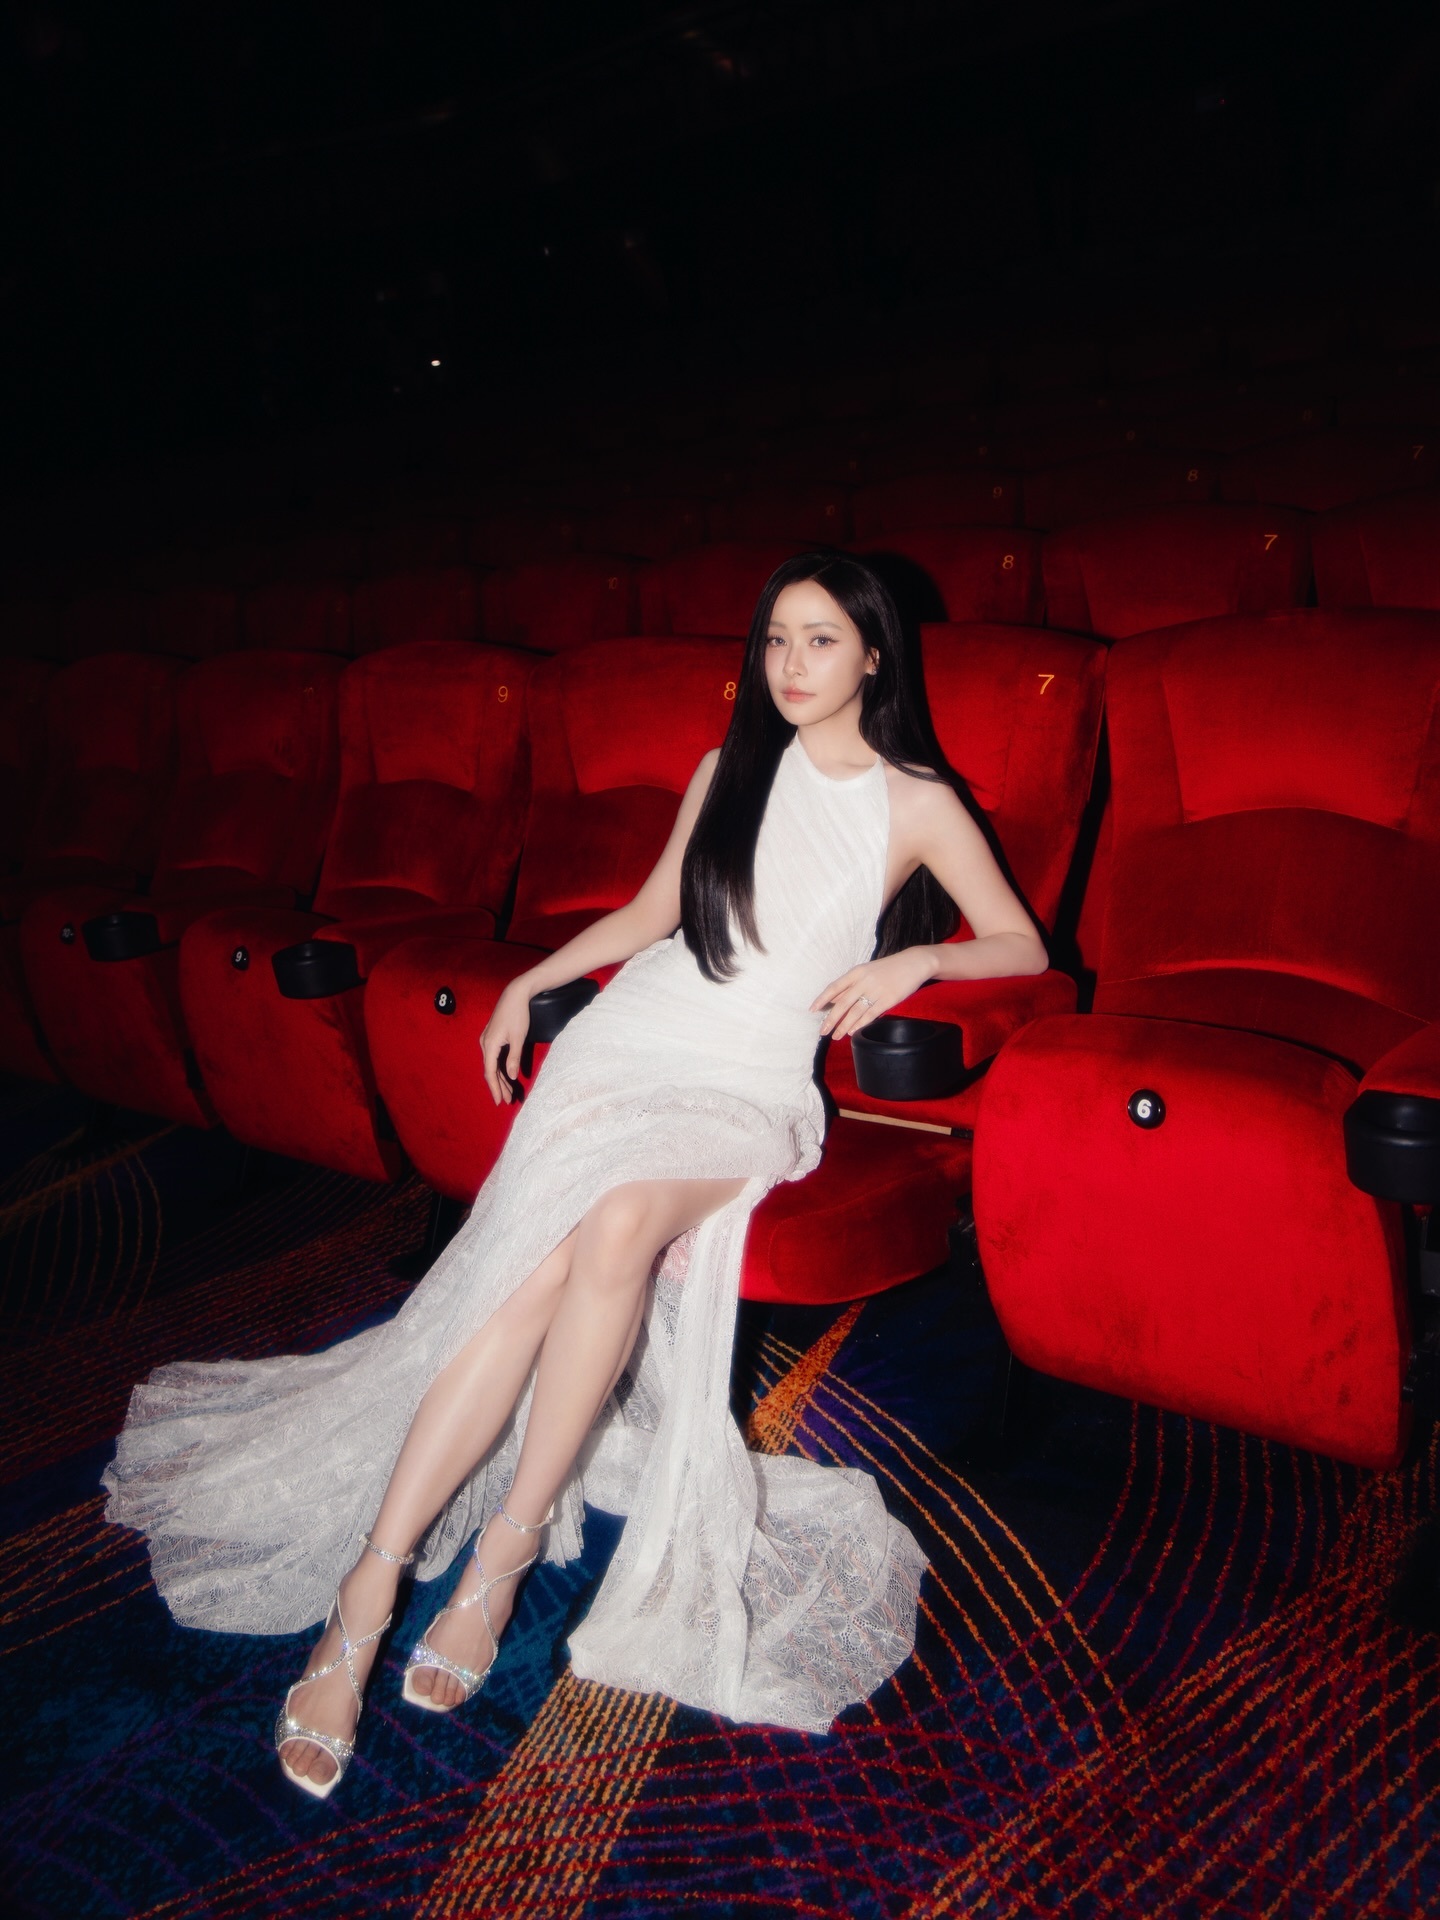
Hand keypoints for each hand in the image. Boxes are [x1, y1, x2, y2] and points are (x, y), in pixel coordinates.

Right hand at [480, 976, 535, 1104]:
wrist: (515, 994)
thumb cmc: (518, 1015)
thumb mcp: (519, 1038)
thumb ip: (514, 1058)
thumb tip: (510, 1076)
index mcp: (490, 1045)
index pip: (490, 1072)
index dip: (495, 1088)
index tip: (500, 1101)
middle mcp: (485, 1043)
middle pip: (490, 1070)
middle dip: (499, 1086)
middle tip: (507, 1100)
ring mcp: (487, 1040)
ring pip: (492, 1064)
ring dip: (500, 1078)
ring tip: (508, 1092)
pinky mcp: (492, 1036)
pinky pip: (494, 1057)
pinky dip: (499, 1067)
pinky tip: (505, 1075)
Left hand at [810, 947, 935, 1040]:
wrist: (913, 964)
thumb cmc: (887, 969)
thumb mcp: (867, 971)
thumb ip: (851, 985)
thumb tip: (833, 1000)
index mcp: (857, 972)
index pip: (834, 987)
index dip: (822, 999)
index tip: (812, 1010)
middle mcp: (864, 981)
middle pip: (843, 1003)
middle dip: (831, 1019)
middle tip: (822, 1031)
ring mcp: (876, 991)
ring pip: (855, 1012)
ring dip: (843, 1026)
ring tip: (835, 1036)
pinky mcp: (888, 1000)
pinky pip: (870, 1015)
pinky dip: (860, 1024)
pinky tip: (852, 1032)